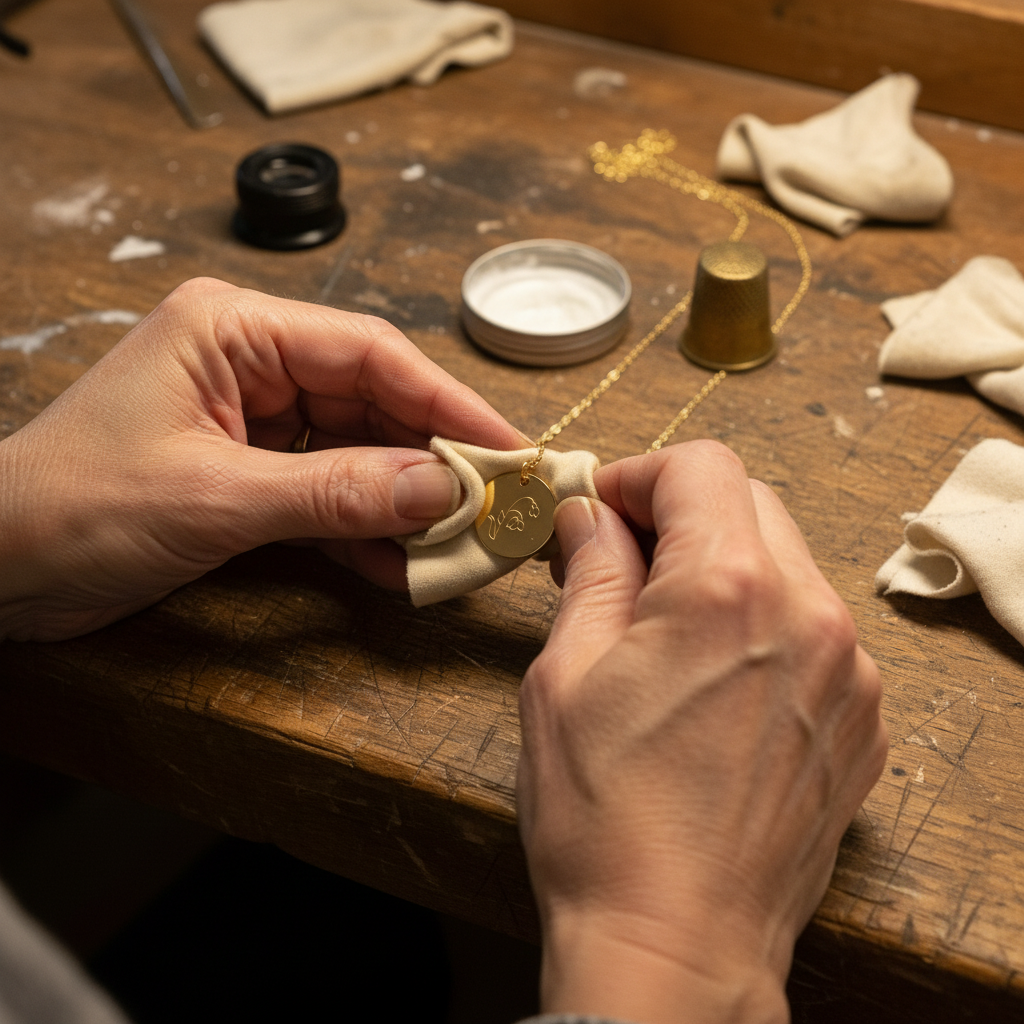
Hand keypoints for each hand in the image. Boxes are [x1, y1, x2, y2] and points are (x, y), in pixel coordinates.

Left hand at [0, 278, 520, 640]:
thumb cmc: (69, 507)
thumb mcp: (215, 498)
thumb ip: (336, 493)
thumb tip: (441, 489)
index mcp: (234, 328)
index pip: (370, 353)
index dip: (448, 402)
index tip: (508, 448)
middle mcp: (251, 363)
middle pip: (375, 403)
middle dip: (435, 461)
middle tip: (497, 508)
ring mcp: (254, 421)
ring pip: (360, 454)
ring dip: (407, 504)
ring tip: (462, 545)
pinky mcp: (251, 474)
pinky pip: (329, 496)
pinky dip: (365, 533)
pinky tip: (403, 567)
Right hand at [517, 441, 886, 1023]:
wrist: (676, 944)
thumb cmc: (607, 820)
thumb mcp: (565, 676)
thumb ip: (589, 572)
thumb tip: (588, 517)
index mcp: (727, 591)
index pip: (700, 467)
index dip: (638, 477)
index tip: (600, 511)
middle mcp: (809, 616)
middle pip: (749, 503)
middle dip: (680, 516)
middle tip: (620, 563)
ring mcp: (848, 672)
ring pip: (786, 564)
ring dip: (722, 570)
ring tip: (663, 630)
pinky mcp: (860, 720)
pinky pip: (815, 630)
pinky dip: (764, 625)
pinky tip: (714, 682)